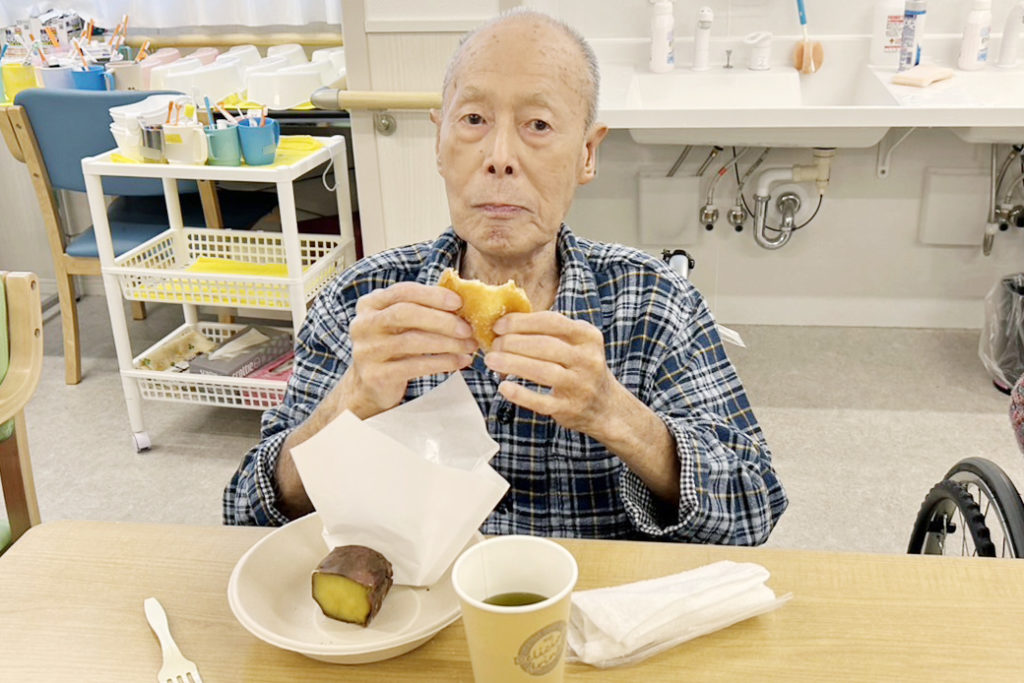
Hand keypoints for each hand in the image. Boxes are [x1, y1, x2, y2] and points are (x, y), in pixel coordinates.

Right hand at [339, 282, 477, 417]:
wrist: (370, 385)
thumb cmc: (393, 347)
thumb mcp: (400, 324)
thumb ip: (421, 310)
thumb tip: (461, 303)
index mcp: (370, 304)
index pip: (402, 291)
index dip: (432, 295)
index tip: (458, 302)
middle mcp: (363, 324)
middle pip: (405, 313)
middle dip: (441, 320)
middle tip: (467, 328)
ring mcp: (367, 350)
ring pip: (411, 341)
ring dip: (447, 343)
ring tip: (469, 346)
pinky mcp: (375, 375)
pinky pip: (414, 366)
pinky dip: (442, 363)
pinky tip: (460, 362)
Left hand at [484, 312, 616, 437]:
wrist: (605, 405)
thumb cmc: (580, 366)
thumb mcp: (577, 343)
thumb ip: (549, 330)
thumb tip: (507, 321)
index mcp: (588, 336)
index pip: (552, 322)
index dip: (522, 322)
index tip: (498, 325)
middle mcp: (588, 360)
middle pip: (545, 346)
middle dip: (513, 343)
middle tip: (493, 344)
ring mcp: (580, 386)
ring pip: (543, 372)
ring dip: (512, 364)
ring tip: (491, 360)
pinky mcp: (569, 409)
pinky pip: (541, 401)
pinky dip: (520, 394)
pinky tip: (503, 387)